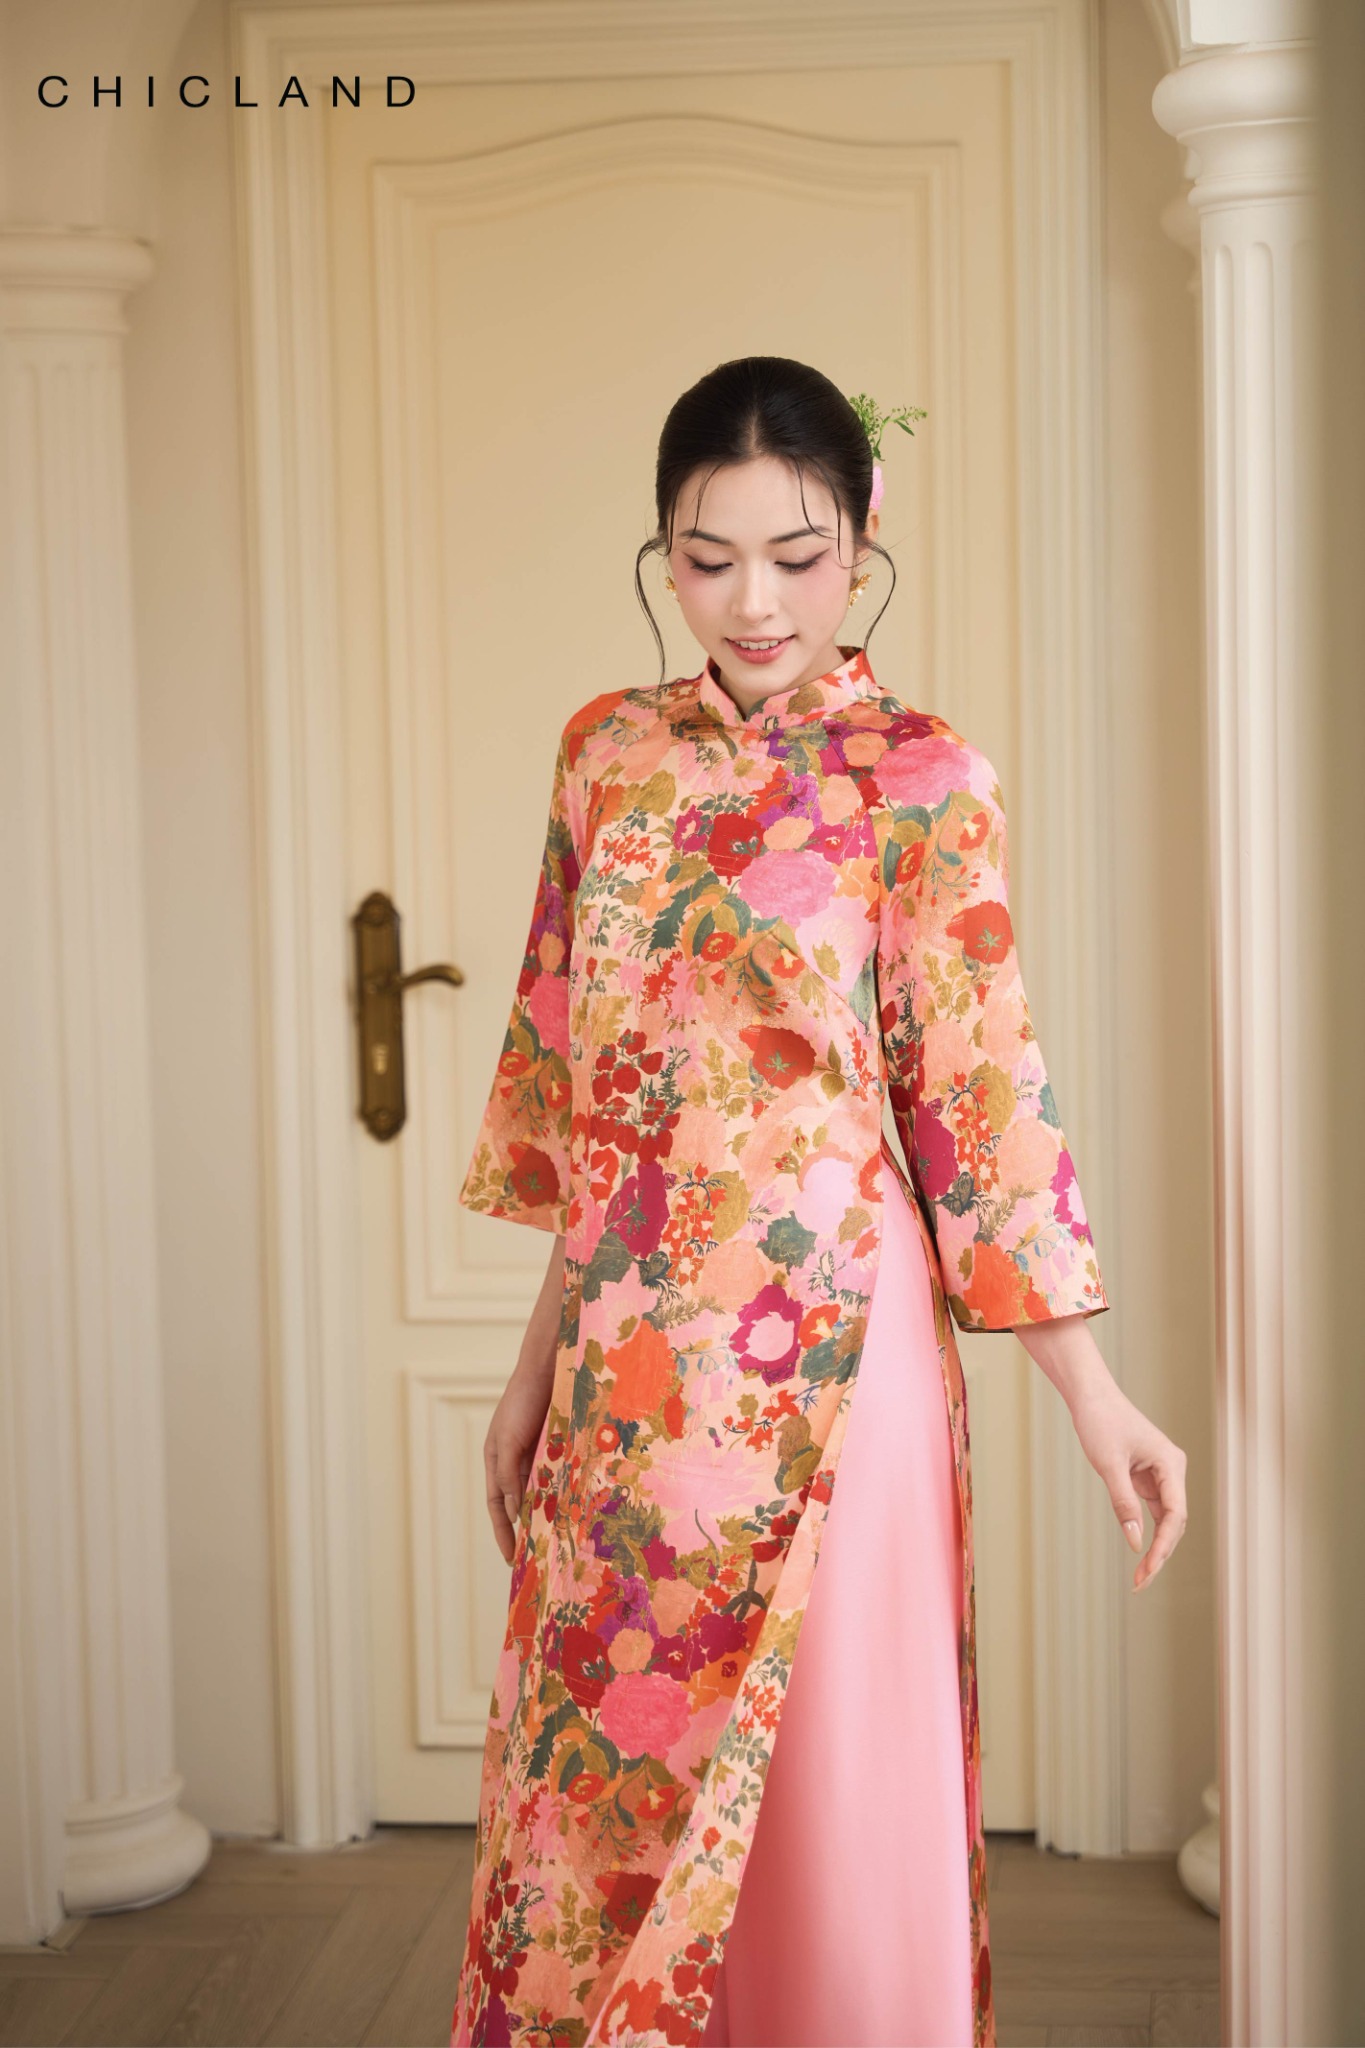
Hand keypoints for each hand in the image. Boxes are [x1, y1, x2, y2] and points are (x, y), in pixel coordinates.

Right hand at [484, 1365, 551, 1566]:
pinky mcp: (558, 1447)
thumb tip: (511, 1512)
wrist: (547, 1369)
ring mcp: (538, 1453)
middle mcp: (516, 1460)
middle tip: (537, 1555)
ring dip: (548, 1513)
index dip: (503, 1532)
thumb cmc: (520, 1402)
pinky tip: (573, 1508)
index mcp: (496, 1460)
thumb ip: (508, 1476)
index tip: (511, 1558)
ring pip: (541, 1492)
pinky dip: (563, 1493)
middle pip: (519, 1502)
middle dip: (526, 1528)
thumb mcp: (507, 1441)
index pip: (496, 1505)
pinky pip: (559, 1477)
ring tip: (557, 1538)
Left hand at [1012, 1314, 1187, 1590]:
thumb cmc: (1100, 1422)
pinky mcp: (1147, 1477)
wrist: (1090, 1396)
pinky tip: (1140, 1553)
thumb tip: (1134, 1542)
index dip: (1164, 1546)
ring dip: (1155, 1546)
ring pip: (1165, 1520)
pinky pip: (1153, 1511)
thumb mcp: (1108, 1465)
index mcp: (1171, 1464)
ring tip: (1140, 1577)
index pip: (1176, 1515)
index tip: (1148, 1569)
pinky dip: (1146, 1531)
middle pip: (1175, 1522)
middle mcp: (1172, 1471)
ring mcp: (1161, 1475)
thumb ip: (1123, 1504)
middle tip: (1140, 1582)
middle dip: (1160, 1553)